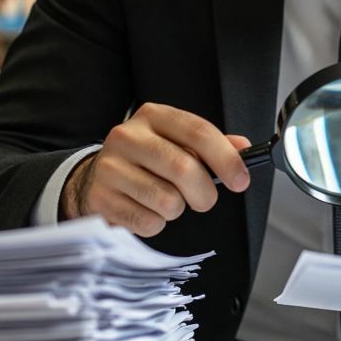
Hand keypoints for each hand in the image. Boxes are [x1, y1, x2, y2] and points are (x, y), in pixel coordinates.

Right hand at [61, 102, 252, 236]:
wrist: (96, 177)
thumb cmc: (148, 160)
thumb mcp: (176, 142)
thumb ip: (211, 144)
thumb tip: (243, 148)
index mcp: (153, 116)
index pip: (198, 132)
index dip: (226, 159)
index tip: (241, 181)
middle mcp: (128, 136)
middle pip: (184, 168)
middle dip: (204, 193)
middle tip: (204, 200)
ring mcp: (110, 167)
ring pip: (168, 200)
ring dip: (176, 209)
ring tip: (165, 200)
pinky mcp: (101, 198)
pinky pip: (148, 222)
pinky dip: (156, 223)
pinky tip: (145, 210)